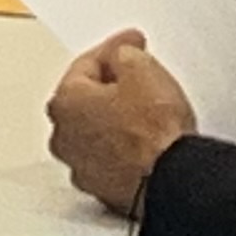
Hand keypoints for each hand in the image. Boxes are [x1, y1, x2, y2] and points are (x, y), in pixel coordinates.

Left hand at [47, 31, 197, 217]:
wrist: (172, 180)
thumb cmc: (151, 132)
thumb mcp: (141, 68)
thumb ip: (123, 54)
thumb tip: (122, 59)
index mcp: (64, 103)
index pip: (86, 64)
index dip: (113, 49)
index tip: (130, 44)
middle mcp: (65, 139)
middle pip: (86, 100)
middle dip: (110, 84)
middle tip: (135, 73)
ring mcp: (83, 169)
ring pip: (97, 132)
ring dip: (116, 119)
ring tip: (145, 109)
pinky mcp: (106, 191)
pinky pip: (112, 158)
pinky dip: (124, 148)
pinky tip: (146, 141)